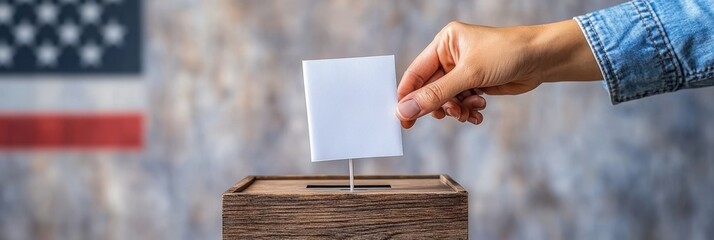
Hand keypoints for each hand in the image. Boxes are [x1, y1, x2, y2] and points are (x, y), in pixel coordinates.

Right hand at [395, 20, 601, 128]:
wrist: (542, 59)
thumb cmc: (507, 53)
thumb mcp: (468, 75)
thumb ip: (436, 94)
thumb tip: (406, 110)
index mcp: (444, 43)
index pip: (416, 73)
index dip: (407, 96)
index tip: (402, 119)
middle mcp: (451, 56)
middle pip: (431, 90)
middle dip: (440, 105)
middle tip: (450, 114)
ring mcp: (464, 72)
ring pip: (447, 100)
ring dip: (457, 109)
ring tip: (470, 111)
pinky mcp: (476, 84)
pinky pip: (462, 103)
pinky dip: (469, 111)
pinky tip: (479, 112)